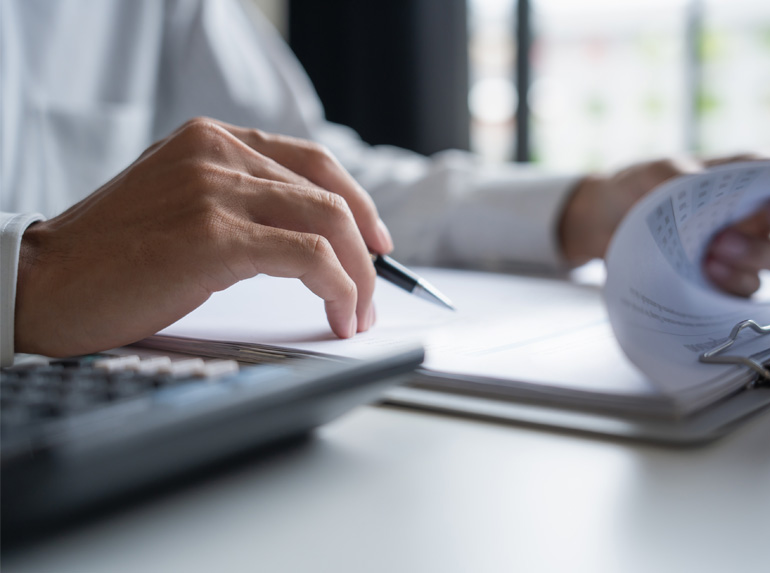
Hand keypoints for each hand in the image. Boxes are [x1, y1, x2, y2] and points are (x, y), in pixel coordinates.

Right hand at [16, 117, 393, 356]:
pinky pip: (309, 257)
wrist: (43, 283)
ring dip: (359, 275)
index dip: (357, 202)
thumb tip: (308, 236)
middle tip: (373, 291)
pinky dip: (340, 288)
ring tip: (358, 313)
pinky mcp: (215, 236)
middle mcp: (217, 153)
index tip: (375, 241)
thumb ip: (237, 201)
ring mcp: (215, 190)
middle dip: (365, 250)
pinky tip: (339, 315)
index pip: (313, 160)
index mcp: (211, 140)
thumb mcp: (181, 205)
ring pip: (328, 222)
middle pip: (329, 192)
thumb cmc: (111, 256)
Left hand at [558, 155, 769, 295]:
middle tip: (724, 240)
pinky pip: (745, 292)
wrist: (602, 221)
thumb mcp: (651, 172)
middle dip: (767, 241)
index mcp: (745, 180)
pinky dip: (732, 287)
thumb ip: (675, 173)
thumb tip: (697, 182)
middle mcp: (751, 214)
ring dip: (750, 265)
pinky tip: (705, 278)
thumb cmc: (636, 187)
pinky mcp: (721, 281)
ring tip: (709, 259)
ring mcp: (740, 250)